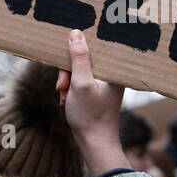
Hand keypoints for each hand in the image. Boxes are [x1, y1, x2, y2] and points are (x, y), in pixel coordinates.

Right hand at [56, 29, 128, 176]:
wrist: (95, 143)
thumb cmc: (90, 115)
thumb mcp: (80, 83)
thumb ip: (79, 58)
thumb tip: (76, 33)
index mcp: (115, 69)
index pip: (97, 46)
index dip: (78, 48)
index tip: (66, 55)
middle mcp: (112, 73)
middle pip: (85, 58)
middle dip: (69, 71)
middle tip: (62, 85)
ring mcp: (105, 83)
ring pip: (80, 70)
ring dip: (68, 81)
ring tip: (63, 95)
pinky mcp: (98, 91)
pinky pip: (80, 80)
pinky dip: (71, 88)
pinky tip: (66, 100)